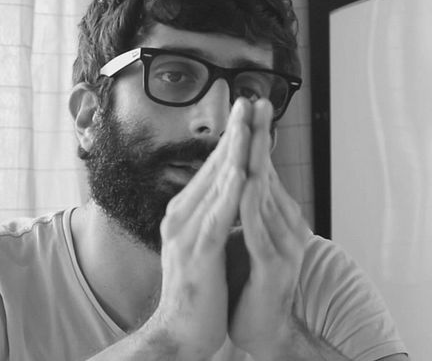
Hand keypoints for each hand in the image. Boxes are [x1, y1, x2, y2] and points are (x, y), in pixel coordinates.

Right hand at [143, 99, 251, 359]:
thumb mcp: (204, 244)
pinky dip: (230, 192)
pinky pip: (218, 217)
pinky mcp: (197, 253)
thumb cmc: (198, 290)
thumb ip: (212, 216)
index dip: (233, 137)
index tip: (249, 110)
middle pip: (213, 166)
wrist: (179, 333)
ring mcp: (186, 233)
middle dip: (236, 131)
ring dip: (234, 150)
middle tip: (251, 99)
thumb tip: (228, 190)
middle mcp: (181, 216)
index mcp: (184, 212)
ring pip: (216, 184)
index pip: (213, 168)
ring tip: (249, 121)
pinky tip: (244, 171)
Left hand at [228, 100, 311, 359]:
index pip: (262, 169)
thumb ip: (247, 209)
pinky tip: (244, 185)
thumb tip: (241, 177)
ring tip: (250, 130)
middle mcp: (285, 226)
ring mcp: (282, 246)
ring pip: (265, 196)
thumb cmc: (250, 284)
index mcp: (275, 217)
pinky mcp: (273, 267)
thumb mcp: (248, 239)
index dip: (255, 137)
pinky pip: (258, 231)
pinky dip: (251, 207)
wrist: (260, 329)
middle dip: (260, 136)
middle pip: (267, 173)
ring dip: (256, 162)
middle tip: (257, 102)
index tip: (250, 105)